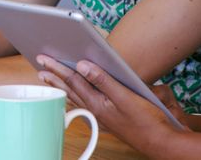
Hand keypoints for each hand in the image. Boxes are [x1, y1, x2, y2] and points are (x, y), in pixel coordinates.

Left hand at [36, 56, 182, 152]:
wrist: (160, 141)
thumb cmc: (147, 120)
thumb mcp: (126, 96)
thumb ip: (103, 79)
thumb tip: (82, 65)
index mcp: (97, 103)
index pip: (73, 81)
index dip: (58, 68)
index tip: (44, 58)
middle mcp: (95, 110)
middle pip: (70, 89)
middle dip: (54, 76)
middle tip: (40, 65)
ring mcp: (100, 116)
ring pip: (75, 98)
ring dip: (61, 87)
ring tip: (48, 78)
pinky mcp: (107, 119)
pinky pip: (84, 106)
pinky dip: (74, 98)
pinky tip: (72, 97)